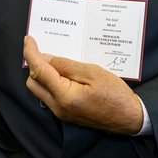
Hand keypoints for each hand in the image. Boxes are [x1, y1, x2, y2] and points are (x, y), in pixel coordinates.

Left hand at [23, 36, 143, 134]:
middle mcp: (58, 107)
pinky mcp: (66, 114)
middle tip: (43, 48)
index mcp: (64, 96)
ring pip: (39, 90)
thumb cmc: (115, 94)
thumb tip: (46, 58)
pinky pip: (49, 95)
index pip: (39, 71)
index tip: (29, 39)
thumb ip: (66, 65)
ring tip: (53, 59)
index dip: (30, 53)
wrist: (129, 118)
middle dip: (34, 64)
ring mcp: (61, 113)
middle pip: (33, 82)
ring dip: (41, 74)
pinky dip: (50, 82)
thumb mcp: (92, 72)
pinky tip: (62, 72)